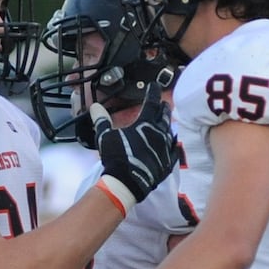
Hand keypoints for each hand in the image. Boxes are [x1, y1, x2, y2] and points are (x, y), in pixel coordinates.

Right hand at [96, 82, 178, 204]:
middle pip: (164, 116)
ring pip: (170, 132)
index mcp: (145, 124)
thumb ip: (102, 121)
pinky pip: (173, 151)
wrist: (127, 182)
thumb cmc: (116, 157)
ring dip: (168, 126)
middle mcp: (159, 133)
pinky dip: (172, 146)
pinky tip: (172, 145)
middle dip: (163, 108)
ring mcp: (165, 149)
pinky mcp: (167, 163)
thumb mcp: (105, 136)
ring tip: (168, 123)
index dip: (153, 92)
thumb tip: (95, 106)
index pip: (151, 102)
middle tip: (164, 104)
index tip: (154, 86)